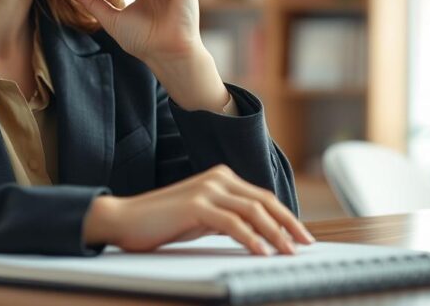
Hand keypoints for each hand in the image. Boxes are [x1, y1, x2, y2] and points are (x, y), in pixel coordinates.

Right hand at [82, 165, 314, 254]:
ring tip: (288, 253)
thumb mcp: (202, 218)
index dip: (286, 217)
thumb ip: (227, 218)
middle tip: (305, 245)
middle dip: (289, 224)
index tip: (301, 237)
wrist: (123, 219)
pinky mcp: (196, 205)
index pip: (263, 198)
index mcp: (221, 178)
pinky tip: (261, 252)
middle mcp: (218, 178)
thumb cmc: (162, 222)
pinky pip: (232, 223)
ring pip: (253, 211)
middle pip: (264, 201)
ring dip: (275, 234)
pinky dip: (251, 238)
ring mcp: (207, 189)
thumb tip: (257, 234)